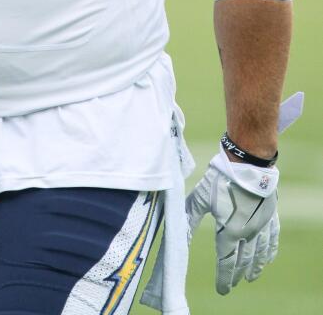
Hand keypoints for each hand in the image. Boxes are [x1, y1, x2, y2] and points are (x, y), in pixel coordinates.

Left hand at [186, 147, 278, 294]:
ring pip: (259, 253)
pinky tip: (268, 258)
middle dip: (237, 274)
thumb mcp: (200, 197)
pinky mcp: (270, 215)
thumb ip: (190, 217)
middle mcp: (248, 233)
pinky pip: (272, 238)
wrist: (247, 162)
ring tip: (251, 277)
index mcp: (230, 231)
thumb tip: (178, 235)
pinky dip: (269, 251)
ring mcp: (262, 224)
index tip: (222, 290)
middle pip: (243, 260)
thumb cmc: (221, 178)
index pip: (227, 262)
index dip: (224, 278)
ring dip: (254, 266)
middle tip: (232, 284)